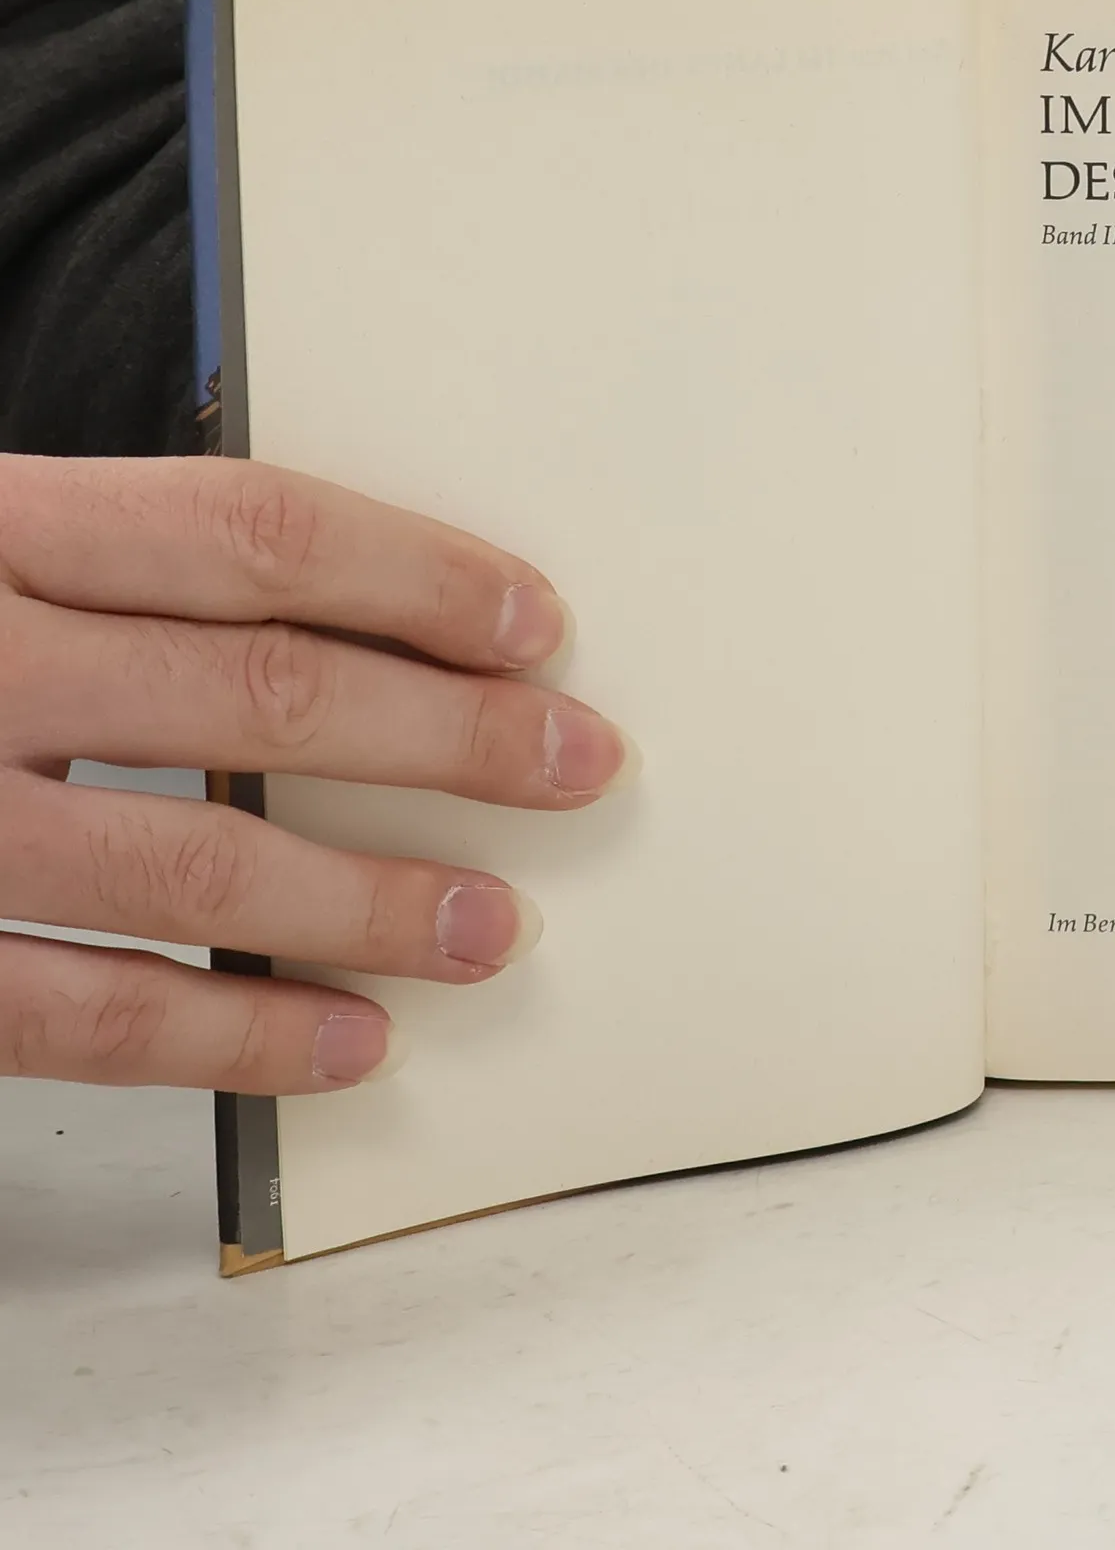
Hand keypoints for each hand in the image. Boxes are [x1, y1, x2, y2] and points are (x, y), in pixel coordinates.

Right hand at [0, 459, 631, 1093]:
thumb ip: (109, 569)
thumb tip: (350, 615)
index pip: (249, 531)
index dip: (414, 575)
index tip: (532, 621)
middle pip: (256, 690)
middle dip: (447, 738)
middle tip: (577, 765)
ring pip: (187, 860)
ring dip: (367, 905)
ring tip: (493, 930)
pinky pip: (77, 1012)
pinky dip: (227, 1034)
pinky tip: (346, 1044)